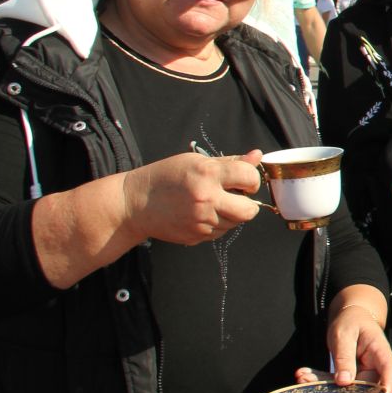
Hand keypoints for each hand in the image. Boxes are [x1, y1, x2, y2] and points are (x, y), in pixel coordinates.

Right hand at [120, 150, 263, 245]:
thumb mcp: (196, 161)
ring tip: (212, 201)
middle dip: (248, 203)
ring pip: (236, 222)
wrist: (134, 203)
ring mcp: (202, 221)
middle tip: (236, 195)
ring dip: (232, 213)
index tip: (243, 178)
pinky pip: (221, 232)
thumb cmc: (166, 177)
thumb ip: (230, 161)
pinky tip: (202, 212)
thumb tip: (257, 156)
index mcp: (207, 174)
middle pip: (249, 210)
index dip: (251, 178)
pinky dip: (218, 223)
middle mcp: (207, 199)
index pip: (250, 177)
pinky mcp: (197, 236)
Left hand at [313, 299, 391, 392]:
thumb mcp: (344, 335)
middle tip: (312, 384)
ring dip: (324, 387)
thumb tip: (344, 382)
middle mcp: (374, 366)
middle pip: (366, 387)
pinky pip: (336, 384)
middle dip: (340, 392)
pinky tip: (304, 374)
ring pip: (347, 389)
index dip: (388, 385)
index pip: (389, 369)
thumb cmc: (352, 321)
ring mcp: (362, 373)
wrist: (350, 317)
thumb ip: (344, 357)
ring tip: (303, 378)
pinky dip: (320, 381)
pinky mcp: (350, 376)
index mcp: (379, 351)